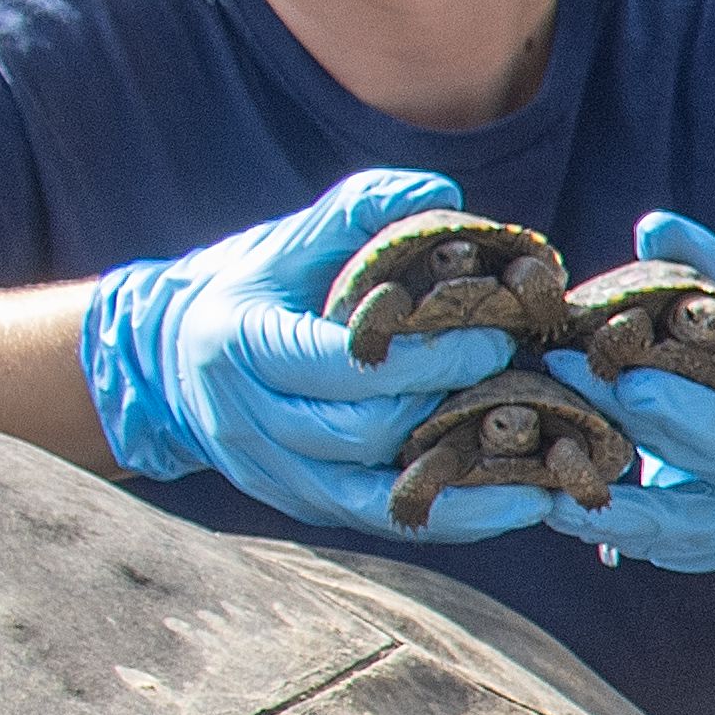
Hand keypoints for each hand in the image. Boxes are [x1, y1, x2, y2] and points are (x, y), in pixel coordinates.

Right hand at [67, 166, 536, 539]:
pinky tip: (514, 504)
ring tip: (544, 469)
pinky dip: (449, 517)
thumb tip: (441, 195)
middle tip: (526, 388)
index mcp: (243, 344)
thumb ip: (358, 210)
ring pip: (374, 498)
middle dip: (448, 410)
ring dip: (463, 485)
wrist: (170, 356)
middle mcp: (249, 418)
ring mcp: (272, 472)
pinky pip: (380, 519)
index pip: (341, 365)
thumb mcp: (288, 240)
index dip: (424, 359)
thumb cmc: (250, 287)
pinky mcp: (301, 504)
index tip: (495, 337)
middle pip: (361, 433)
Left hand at [539, 216, 714, 576]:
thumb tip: (655, 226)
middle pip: (703, 481)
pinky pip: (667, 550)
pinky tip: (561, 508)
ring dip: (611, 514)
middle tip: (555, 388)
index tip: (628, 383)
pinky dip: (617, 533)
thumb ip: (709, 270)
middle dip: (626, 436)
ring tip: (543, 490)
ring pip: (681, 535)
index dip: (687, 412)